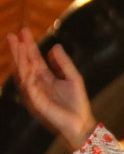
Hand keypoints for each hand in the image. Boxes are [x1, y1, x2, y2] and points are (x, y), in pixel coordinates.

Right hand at [7, 28, 94, 147]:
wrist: (81, 122)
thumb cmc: (77, 102)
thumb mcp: (73, 78)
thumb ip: (64, 63)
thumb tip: (55, 46)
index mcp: (46, 76)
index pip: (34, 58)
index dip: (29, 45)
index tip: (24, 31)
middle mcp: (37, 82)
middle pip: (25, 63)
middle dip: (19, 49)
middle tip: (13, 34)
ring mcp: (34, 91)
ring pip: (23, 72)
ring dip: (20, 59)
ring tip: (18, 45)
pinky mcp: (35, 101)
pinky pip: (28, 86)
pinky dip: (26, 74)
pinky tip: (25, 64)